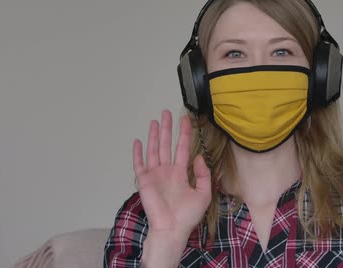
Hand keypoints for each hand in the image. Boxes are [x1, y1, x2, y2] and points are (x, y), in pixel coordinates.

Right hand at [132, 110, 211, 236]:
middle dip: (167, 129)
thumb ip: (203, 175)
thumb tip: (198, 157)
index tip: (185, 119)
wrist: (172, 229)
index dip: (184, 134)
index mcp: (180, 173)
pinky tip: (138, 141)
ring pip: (154, 150)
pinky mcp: (144, 181)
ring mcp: (155, 175)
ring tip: (155, 121)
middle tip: (167, 113)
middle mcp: (167, 171)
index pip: (183, 148)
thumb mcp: (204, 194)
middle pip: (166, 144)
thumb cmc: (187, 216)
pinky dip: (138, 153)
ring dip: (154, 136)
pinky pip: (139, 164)